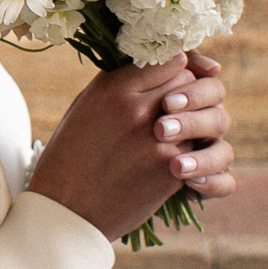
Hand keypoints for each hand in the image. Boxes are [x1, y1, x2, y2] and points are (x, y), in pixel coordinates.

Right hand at [25, 50, 235, 241]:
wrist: (67, 210)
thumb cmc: (71, 154)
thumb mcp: (86, 105)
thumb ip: (122, 81)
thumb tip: (159, 63)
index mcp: (113, 88)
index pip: (168, 58)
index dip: (175, 65)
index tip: (174, 73)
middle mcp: (138, 110)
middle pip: (188, 81)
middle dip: (188, 90)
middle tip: (177, 102)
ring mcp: (158, 141)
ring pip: (199, 115)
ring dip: (192, 122)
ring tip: (175, 132)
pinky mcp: (171, 171)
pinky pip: (200, 148)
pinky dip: (192, 151)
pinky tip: (176, 156)